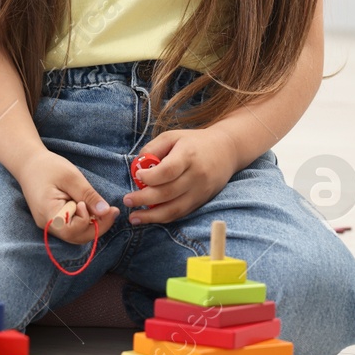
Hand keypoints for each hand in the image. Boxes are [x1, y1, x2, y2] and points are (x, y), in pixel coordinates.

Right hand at [12, 148, 118, 244]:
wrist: (29, 164)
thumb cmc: (48, 167)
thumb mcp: (71, 177)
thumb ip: (88, 195)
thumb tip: (106, 211)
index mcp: (49, 214)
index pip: (72, 230)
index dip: (87, 220)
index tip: (90, 203)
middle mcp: (47, 225)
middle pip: (76, 237)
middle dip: (98, 227)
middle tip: (113, 211)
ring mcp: (50, 225)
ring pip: (76, 235)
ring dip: (93, 226)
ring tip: (107, 210)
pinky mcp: (54, 221)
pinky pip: (72, 228)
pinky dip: (86, 222)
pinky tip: (93, 210)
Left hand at [123, 127, 241, 224]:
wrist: (227, 150)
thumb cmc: (194, 142)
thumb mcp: (172, 137)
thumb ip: (152, 149)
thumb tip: (136, 168)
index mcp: (188, 155)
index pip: (168, 171)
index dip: (150, 177)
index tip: (138, 176)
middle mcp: (197, 175)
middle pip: (168, 192)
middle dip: (144, 199)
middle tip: (127, 200)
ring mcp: (201, 191)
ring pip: (174, 209)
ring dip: (152, 216)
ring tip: (134, 217)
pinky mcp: (202, 201)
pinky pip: (181, 213)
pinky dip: (163, 218)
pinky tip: (149, 217)